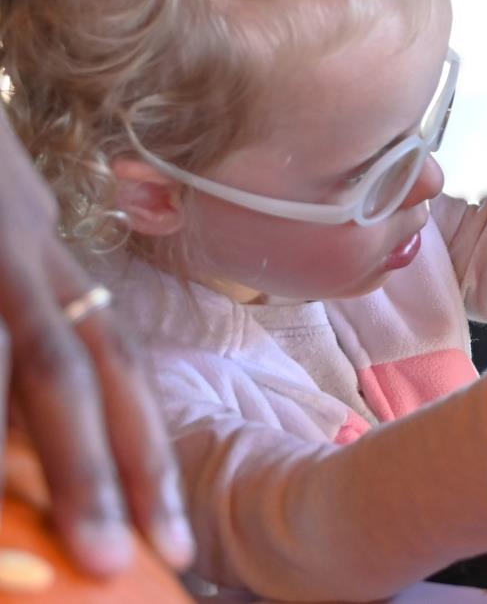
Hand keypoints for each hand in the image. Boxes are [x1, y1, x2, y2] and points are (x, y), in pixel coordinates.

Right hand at [0, 118, 190, 575]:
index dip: (142, 442)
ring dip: (65, 460)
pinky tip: (2, 485)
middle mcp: (29, 248)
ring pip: (34, 365)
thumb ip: (24, 301)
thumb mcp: (0, 229)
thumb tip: (25, 404)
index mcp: (45, 252)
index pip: (112, 358)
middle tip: (156, 558)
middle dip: (125, 469)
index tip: (168, 531)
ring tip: (87, 552)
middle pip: (88, 369)